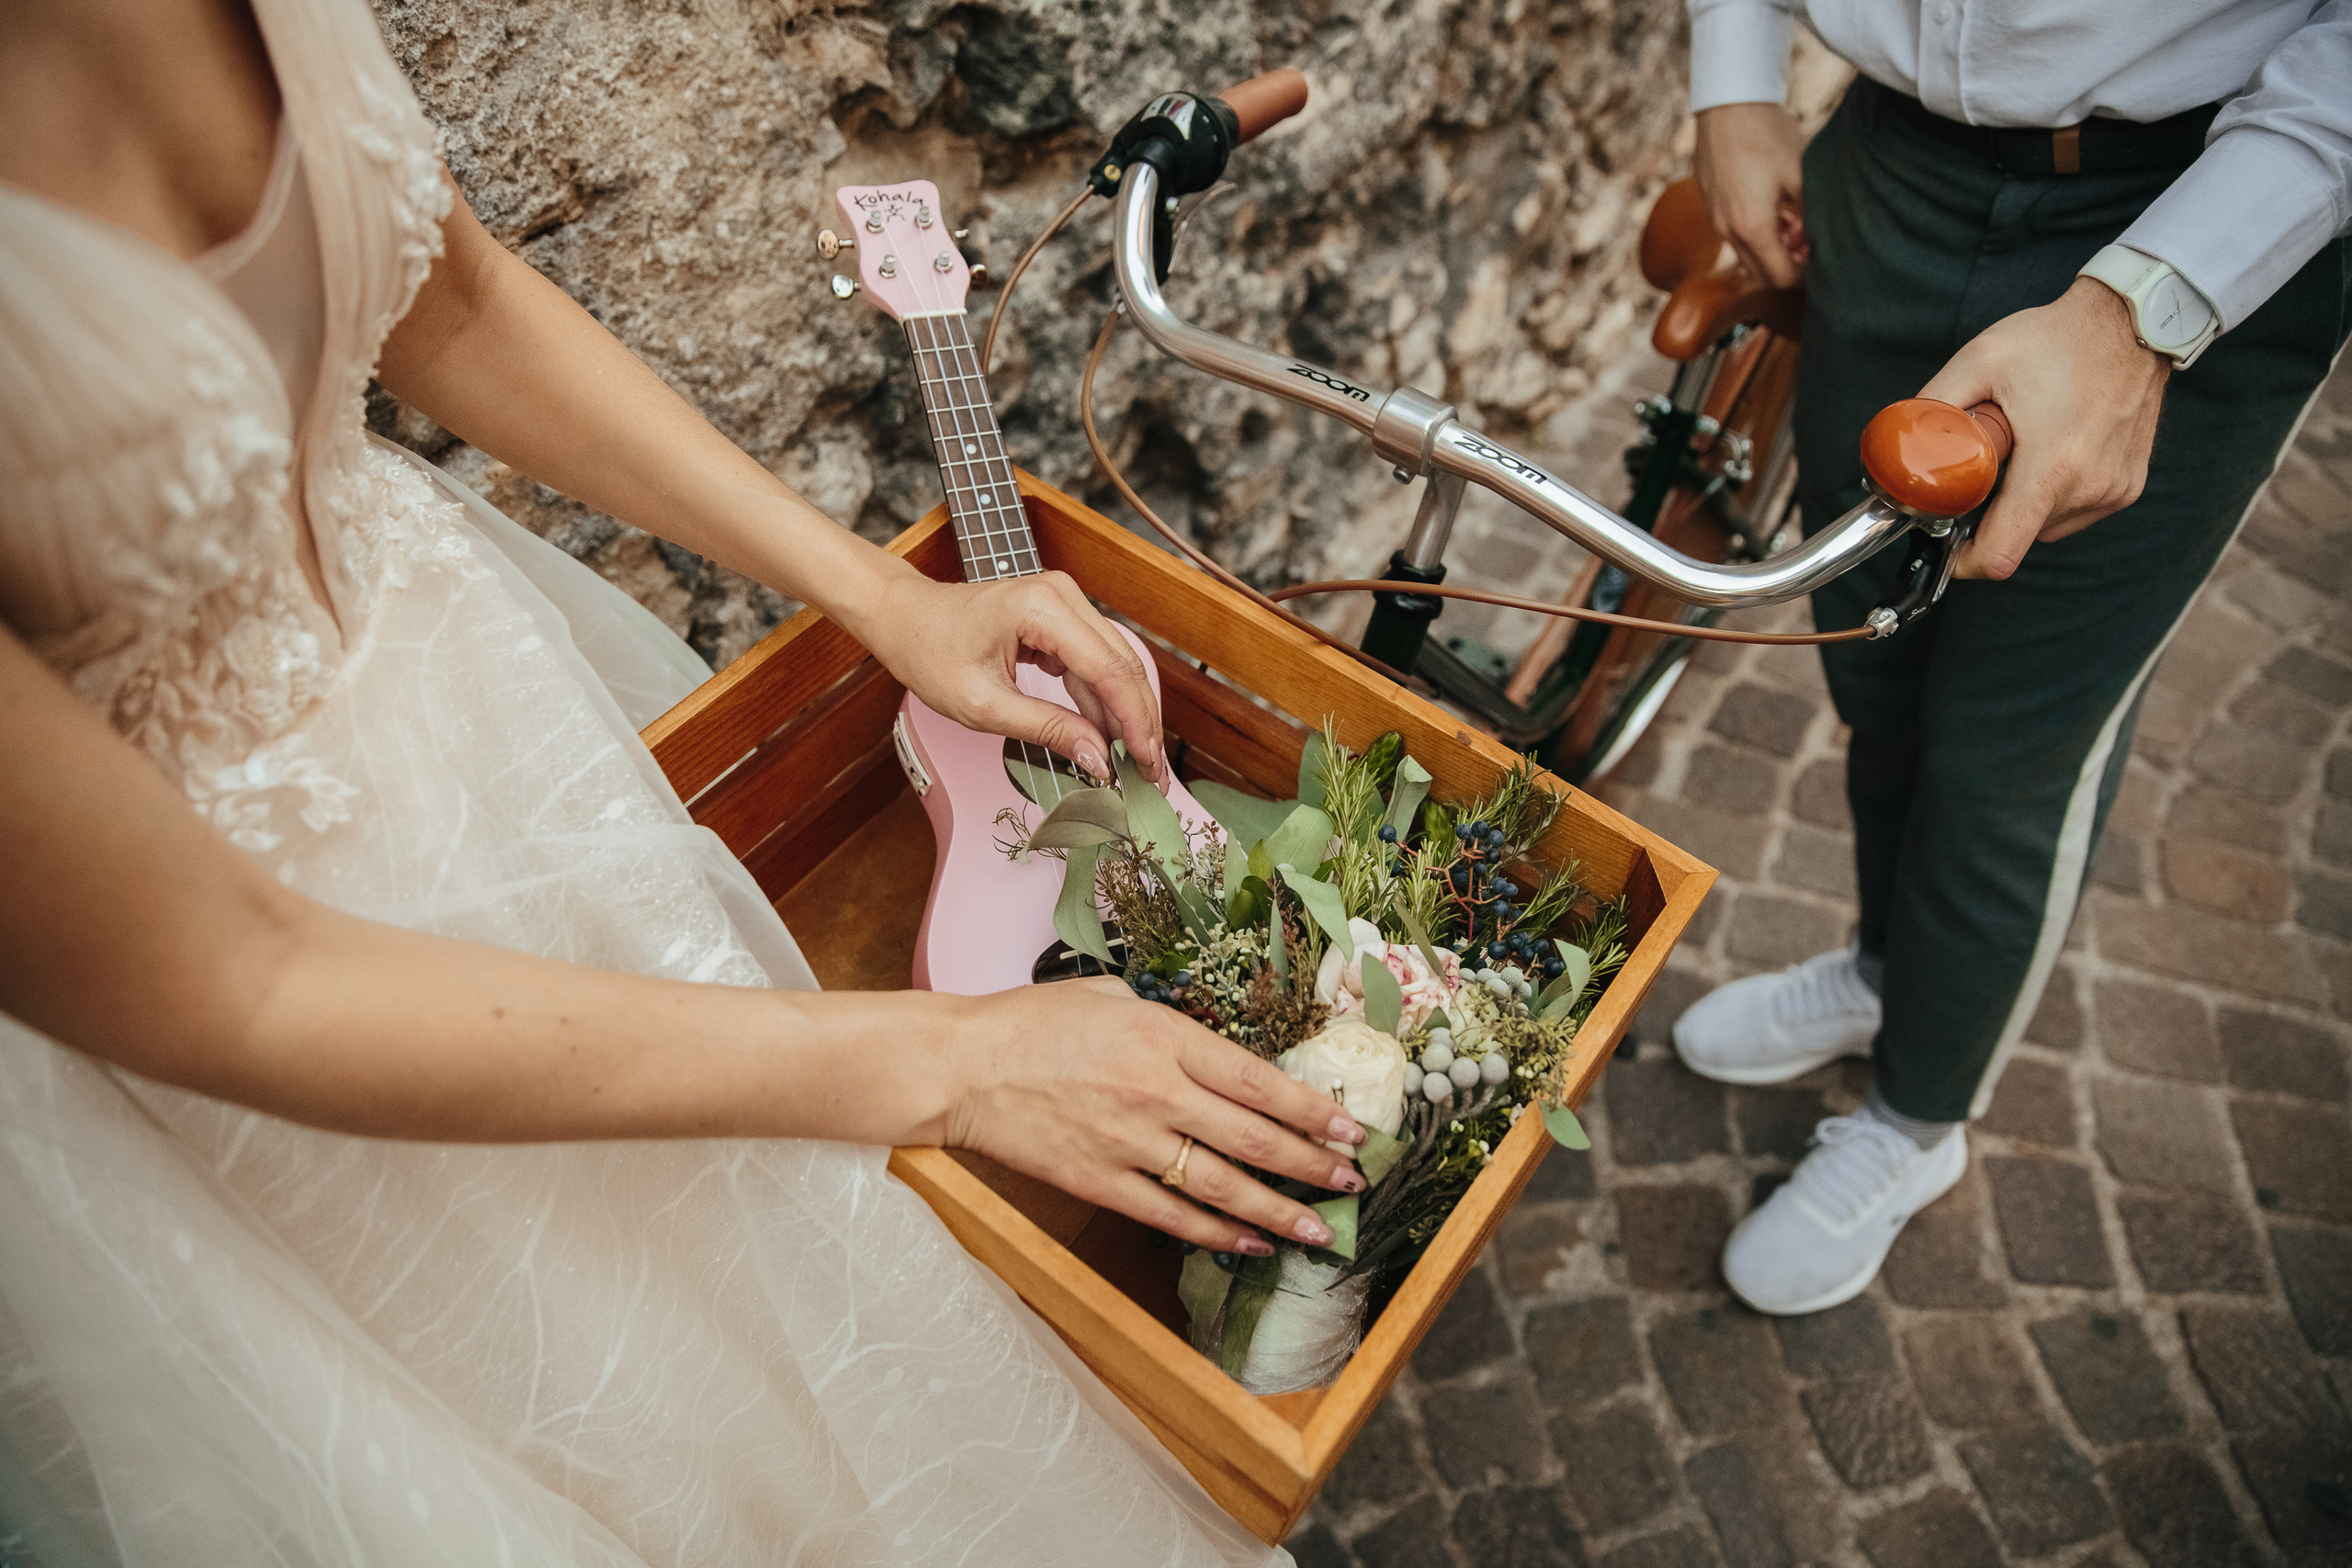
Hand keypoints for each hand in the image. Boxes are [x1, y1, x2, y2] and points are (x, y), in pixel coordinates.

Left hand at [855, 571, 1168, 781]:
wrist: (904, 618)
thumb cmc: (928, 651)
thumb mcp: (983, 705)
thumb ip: (1046, 729)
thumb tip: (1097, 758)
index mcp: (1041, 608)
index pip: (1109, 670)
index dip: (1135, 723)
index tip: (1146, 765)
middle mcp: (1062, 595)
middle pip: (1122, 666)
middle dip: (1140, 724)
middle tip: (1150, 775)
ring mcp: (1064, 603)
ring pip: (1114, 667)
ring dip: (1125, 716)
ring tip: (1134, 764)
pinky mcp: (1060, 619)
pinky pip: (1094, 664)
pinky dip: (1103, 702)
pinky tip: (1109, 738)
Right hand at [942, 979, 1370, 1254]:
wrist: (963, 1067)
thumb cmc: (1032, 1022)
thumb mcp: (1111, 996)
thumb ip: (1168, 1024)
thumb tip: (1212, 1051)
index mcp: (1164, 1037)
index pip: (1258, 1082)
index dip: (1311, 1111)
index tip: (1350, 1129)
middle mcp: (1157, 1092)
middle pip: (1254, 1138)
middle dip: (1313, 1165)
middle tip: (1354, 1181)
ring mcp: (1130, 1142)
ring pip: (1223, 1186)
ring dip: (1279, 1211)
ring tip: (1321, 1231)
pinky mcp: (1100, 1182)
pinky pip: (1172, 1215)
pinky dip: (1217, 1233)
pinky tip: (1251, 1243)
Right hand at [1693, 102, 1808, 287]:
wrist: (1728, 103)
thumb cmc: (1768, 134)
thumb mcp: (1802, 175)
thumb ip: (1811, 216)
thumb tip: (1821, 242)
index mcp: (1753, 227)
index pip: (1780, 278)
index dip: (1804, 275)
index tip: (1820, 256)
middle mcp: (1727, 230)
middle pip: (1760, 273)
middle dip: (1785, 265)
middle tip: (1806, 241)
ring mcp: (1714, 218)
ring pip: (1744, 253)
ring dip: (1767, 247)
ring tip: (1789, 218)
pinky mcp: (1709, 204)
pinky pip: (1731, 233)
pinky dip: (1752, 231)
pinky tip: (1768, 202)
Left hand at [1921, 277, 2170, 579]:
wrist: (2132, 321)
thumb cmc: (2057, 339)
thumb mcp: (1979, 361)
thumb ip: (1934, 407)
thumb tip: (1902, 446)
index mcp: (2052, 466)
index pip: (2001, 553)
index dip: (1965, 562)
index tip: (1948, 547)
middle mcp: (2090, 487)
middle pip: (2018, 537)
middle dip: (1990, 513)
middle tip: (1985, 466)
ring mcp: (2113, 490)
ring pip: (2045, 527)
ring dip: (2022, 503)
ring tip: (2026, 448)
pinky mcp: (2127, 487)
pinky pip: (2074, 512)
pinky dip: (2053, 494)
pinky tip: (2054, 451)